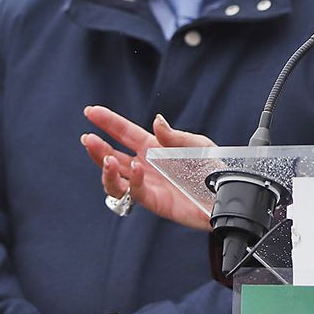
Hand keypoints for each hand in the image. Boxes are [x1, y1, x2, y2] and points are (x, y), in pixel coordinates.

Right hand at [81, 105, 214, 230]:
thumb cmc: (213, 168)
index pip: (125, 133)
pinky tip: (136, 169)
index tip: (90, 111)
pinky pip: (135, 193)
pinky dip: (132, 181)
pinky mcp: (154, 201)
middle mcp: (146, 165)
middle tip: (88, 139)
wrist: (225, 194)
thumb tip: (156, 121)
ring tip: (108, 159)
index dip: (108, 122)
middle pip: (113, 156)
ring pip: (115, 179)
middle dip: (97, 148)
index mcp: (154, 147)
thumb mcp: (198, 144)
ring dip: (107, 169)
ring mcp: (147, 184)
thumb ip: (174, 136)